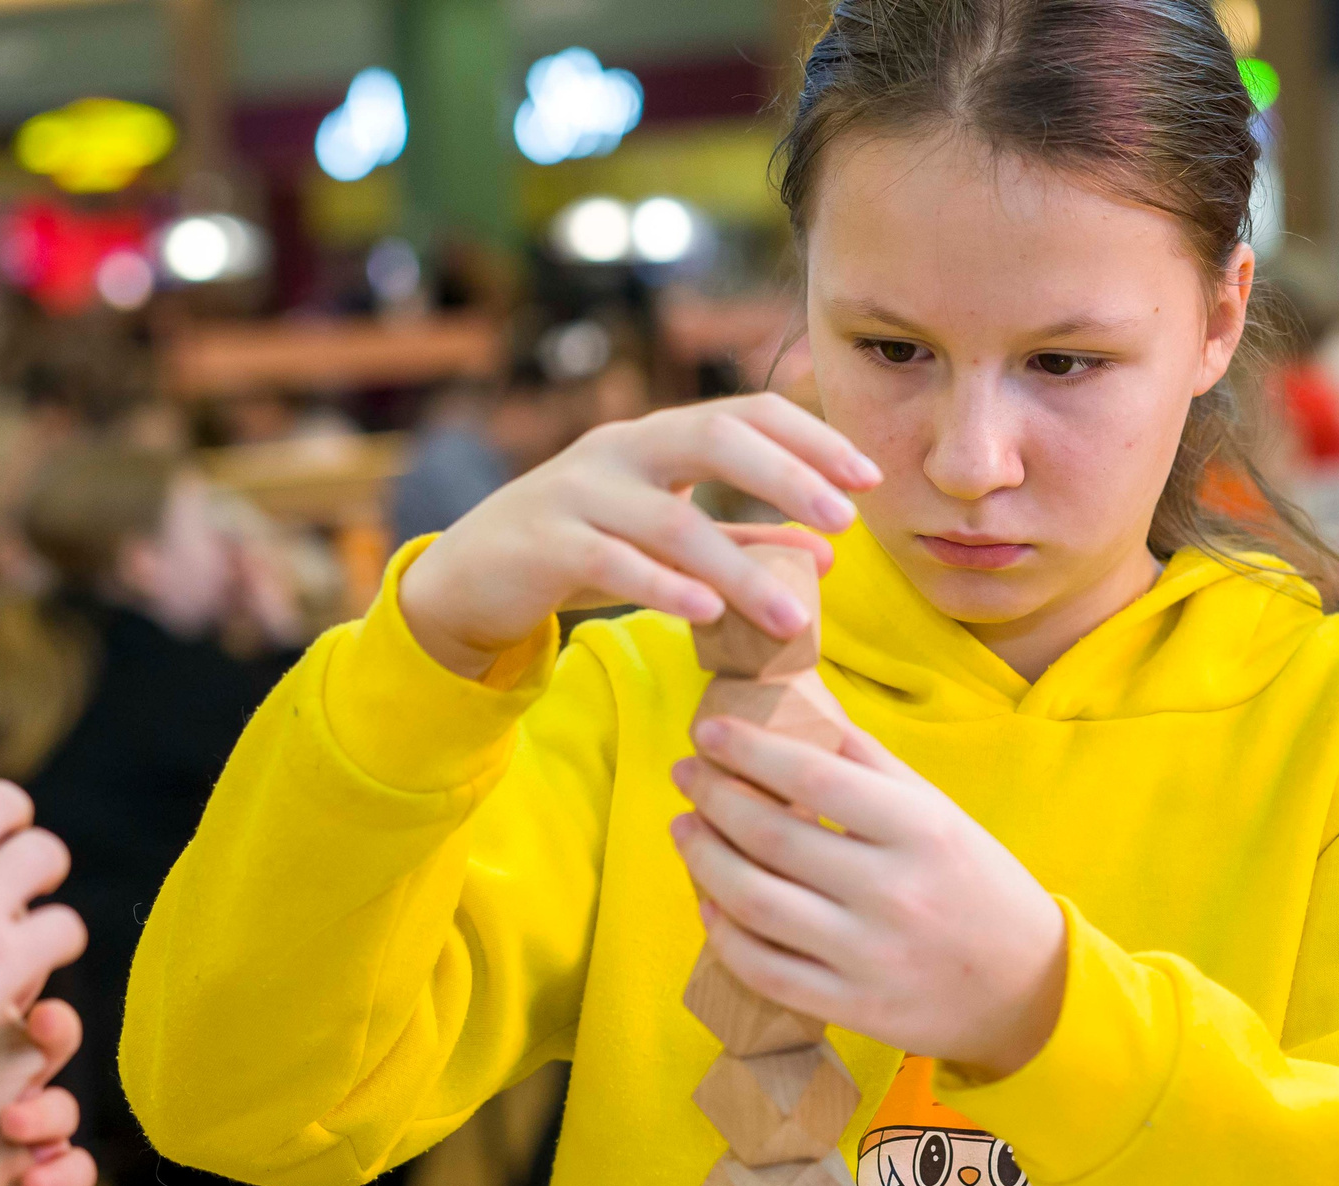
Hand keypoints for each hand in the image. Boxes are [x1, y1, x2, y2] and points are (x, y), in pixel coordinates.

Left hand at [0, 999, 96, 1185]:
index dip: (14, 989)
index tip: (7, 976)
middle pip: (42, 1048)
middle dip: (53, 1028)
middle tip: (42, 1024)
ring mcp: (19, 1152)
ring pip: (63, 1108)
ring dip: (49, 1109)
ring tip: (16, 1126)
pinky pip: (76, 1173)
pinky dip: (65, 1172)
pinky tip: (34, 1181)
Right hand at [399, 394, 880, 677]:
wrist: (469, 579)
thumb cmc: (581, 552)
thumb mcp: (666, 542)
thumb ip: (742, 543)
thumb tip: (826, 553)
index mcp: (657, 439)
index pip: (745, 413)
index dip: (811, 437)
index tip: (868, 477)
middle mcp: (620, 450)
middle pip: (714, 436)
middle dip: (788, 475)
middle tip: (847, 520)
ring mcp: (578, 493)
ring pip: (673, 519)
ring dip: (741, 570)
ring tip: (793, 620)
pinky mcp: (544, 544)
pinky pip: (613, 562)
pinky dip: (665, 588)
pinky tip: (710, 615)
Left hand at [671, 718, 1066, 1078]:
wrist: (1029, 989)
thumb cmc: (978, 887)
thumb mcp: (941, 814)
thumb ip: (872, 765)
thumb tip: (801, 714)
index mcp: (920, 829)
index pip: (812, 776)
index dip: (748, 751)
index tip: (708, 732)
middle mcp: (892, 891)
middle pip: (772, 837)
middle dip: (713, 798)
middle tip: (686, 775)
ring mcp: (869, 955)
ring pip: (755, 903)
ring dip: (704, 860)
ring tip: (685, 829)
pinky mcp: (852, 1007)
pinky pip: (765, 970)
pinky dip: (724, 933)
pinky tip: (709, 901)